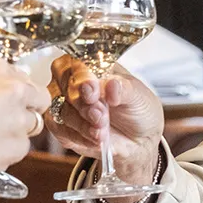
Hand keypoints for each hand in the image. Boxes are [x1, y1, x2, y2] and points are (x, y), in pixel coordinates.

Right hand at [0, 58, 47, 189]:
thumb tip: (1, 90)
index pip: (23, 78)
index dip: (16, 94)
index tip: (6, 103)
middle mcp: (13, 89)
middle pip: (39, 99)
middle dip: (28, 109)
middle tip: (6, 122)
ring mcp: (18, 118)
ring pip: (32, 125)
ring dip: (17, 131)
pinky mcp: (18, 146)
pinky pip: (22, 148)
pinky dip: (8, 151)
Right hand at [47, 55, 163, 183]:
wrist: (143, 137)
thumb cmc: (138, 108)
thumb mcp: (137, 95)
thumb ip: (122, 89)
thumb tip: (110, 85)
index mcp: (90, 66)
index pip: (74, 64)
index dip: (82, 78)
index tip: (94, 92)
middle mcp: (73, 83)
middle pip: (64, 88)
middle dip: (83, 105)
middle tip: (101, 115)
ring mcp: (66, 105)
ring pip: (61, 111)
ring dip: (83, 123)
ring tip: (102, 130)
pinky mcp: (63, 128)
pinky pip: (60, 131)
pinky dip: (79, 137)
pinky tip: (95, 138)